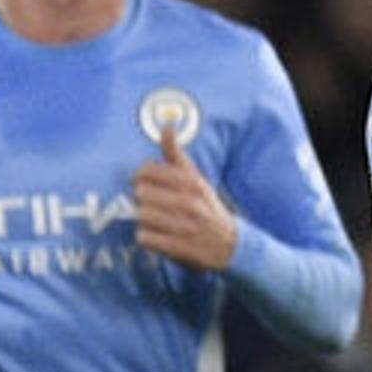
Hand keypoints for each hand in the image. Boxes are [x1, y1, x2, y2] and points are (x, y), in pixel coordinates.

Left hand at [131, 116, 238, 270]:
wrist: (230, 246)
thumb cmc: (206, 208)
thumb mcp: (196, 179)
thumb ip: (176, 153)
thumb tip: (167, 124)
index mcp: (192, 182)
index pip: (147, 171)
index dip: (141, 178)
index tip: (147, 184)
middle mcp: (190, 202)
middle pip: (141, 194)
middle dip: (144, 201)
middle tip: (156, 207)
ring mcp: (185, 226)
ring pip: (141, 215)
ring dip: (145, 220)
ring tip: (159, 223)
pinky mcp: (179, 248)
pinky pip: (144, 237)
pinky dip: (147, 238)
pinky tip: (159, 237)